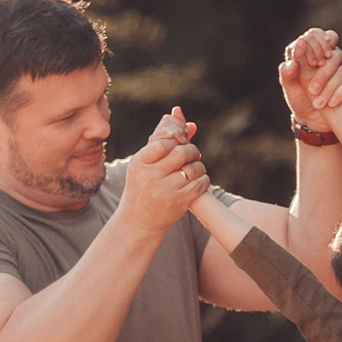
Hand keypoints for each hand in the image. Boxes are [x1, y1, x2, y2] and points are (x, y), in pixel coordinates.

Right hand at [117, 107, 208, 234]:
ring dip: (199, 165)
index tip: (180, 141)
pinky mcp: (178, 203)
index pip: (163, 141)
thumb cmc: (142, 187)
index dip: (176, 138)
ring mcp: (164, 190)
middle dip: (191, 150)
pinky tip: (199, 180)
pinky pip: (200, 184)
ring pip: (193, 168)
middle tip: (192, 154)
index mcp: (139, 163)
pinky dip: (203, 179)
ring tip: (195, 168)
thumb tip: (187, 121)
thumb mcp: (145, 164)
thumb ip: (164, 140)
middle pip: (181, 152)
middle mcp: (150, 176)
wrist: (138, 221)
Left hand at [280, 28, 341, 127]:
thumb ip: (287, 75)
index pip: (319, 36)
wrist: (315, 121)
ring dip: (330, 88)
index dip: (317, 47)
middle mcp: (333, 57)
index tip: (311, 64)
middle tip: (312, 91)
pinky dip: (341, 93)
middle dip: (322, 75)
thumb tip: (291, 64)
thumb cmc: (302, 100)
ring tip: (319, 103)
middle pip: (334, 55)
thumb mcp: (291, 88)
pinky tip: (332, 103)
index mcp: (316, 52)